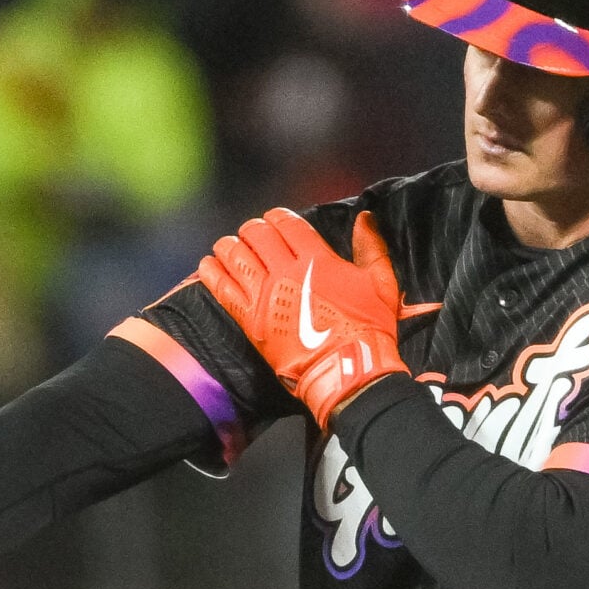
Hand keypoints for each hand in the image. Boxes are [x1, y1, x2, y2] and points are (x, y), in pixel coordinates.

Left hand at [193, 207, 402, 425]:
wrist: (348, 370)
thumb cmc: (368, 328)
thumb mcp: (381, 284)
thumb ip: (371, 247)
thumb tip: (364, 218)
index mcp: (317, 258)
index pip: (287, 224)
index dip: (278, 217)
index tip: (274, 218)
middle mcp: (286, 271)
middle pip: (257, 235)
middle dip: (253, 229)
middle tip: (253, 233)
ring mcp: (265, 294)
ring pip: (235, 256)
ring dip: (230, 246)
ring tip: (228, 246)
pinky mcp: (250, 319)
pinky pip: (222, 288)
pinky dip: (211, 272)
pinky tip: (208, 264)